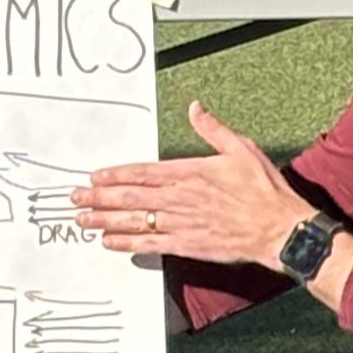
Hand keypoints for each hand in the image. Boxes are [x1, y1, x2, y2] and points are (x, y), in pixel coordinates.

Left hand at [71, 102, 318, 268]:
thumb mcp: (240, 148)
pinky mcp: (187, 244)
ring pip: (134, 220)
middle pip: (130, 196)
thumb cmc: (263, 190)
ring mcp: (180, 223)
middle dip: (98, 198)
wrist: (278, 228)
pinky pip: (150, 244)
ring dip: (105, 220)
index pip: (143, 172)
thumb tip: (195, 108)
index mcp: (189, 172)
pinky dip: (127, 243)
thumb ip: (213, 129)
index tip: (94, 177)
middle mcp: (179, 198)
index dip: (115, 174)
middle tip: (74, 199)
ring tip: (82, 221)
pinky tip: (110, 243)